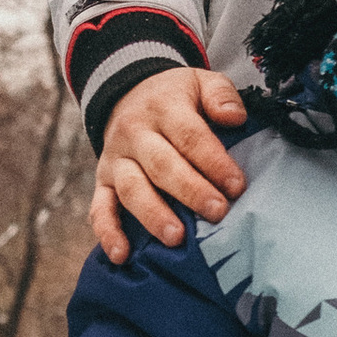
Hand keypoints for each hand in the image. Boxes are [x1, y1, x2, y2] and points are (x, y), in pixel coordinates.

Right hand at [90, 66, 248, 261]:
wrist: (127, 93)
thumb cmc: (175, 97)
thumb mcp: (199, 81)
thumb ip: (220, 94)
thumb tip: (235, 118)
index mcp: (163, 108)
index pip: (190, 136)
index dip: (214, 162)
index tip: (237, 186)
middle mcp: (134, 133)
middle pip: (162, 165)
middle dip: (190, 191)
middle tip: (217, 212)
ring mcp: (115, 159)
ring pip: (132, 188)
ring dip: (153, 214)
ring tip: (176, 238)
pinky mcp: (102, 181)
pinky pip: (100, 208)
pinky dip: (108, 232)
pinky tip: (122, 255)